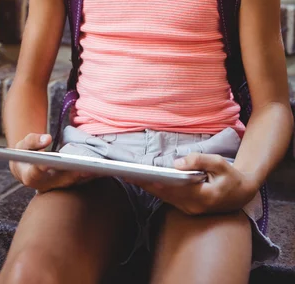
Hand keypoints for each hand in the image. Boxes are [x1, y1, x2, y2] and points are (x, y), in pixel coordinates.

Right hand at [10, 133, 93, 192]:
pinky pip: (79, 180)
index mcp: (30, 176)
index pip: (37, 171)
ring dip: (87, 175)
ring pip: (73, 181)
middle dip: (74, 172)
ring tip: (100, 166)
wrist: (25, 169)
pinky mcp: (66, 185)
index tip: (49, 162)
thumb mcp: (21, 146)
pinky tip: (102, 168)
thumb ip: (32, 141)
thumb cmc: (23, 155)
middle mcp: (45, 185)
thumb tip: (47, 138)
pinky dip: (90, 175)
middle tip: (86, 165)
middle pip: (61, 179)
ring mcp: (57, 186)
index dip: (43, 167)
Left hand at [133, 153, 258, 215]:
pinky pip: (168, 199)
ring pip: (164, 198)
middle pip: (164, 194)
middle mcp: (193, 206)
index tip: (140, 175)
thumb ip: (199, 160)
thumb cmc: (230, 176)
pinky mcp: (187, 208)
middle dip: (146, 184)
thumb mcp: (219, 163)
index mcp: (202, 196)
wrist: (241, 194)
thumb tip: (177, 163)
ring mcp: (190, 209)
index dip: (155, 182)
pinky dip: (156, 190)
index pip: (173, 188)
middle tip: (127, 174)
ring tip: (131, 177)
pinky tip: (145, 182)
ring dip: (148, 188)